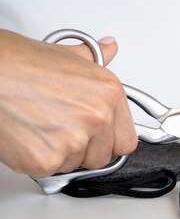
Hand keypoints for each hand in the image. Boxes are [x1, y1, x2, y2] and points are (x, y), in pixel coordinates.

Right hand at [0, 29, 136, 177]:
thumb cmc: (15, 61)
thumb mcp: (65, 55)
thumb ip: (94, 58)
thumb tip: (109, 47)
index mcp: (109, 93)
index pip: (126, 139)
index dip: (109, 140)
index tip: (98, 138)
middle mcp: (97, 118)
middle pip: (102, 157)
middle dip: (83, 149)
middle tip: (59, 127)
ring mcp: (74, 141)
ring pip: (74, 164)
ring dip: (59, 153)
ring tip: (38, 124)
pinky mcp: (47, 160)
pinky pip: (49, 171)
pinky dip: (36, 159)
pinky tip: (26, 134)